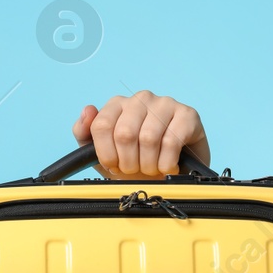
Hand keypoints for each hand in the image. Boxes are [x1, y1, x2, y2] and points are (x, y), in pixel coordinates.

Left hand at [71, 90, 209, 178]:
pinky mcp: (188, 114)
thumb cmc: (137, 161)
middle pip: (124, 133)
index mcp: (118, 104)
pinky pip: (171, 141)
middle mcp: (141, 98)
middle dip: (128, 162)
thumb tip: (87, 111)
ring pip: (148, 138)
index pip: (101, 125)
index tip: (114, 165)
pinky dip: (166, 163)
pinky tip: (168, 166)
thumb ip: (85, 135)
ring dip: (148, 164)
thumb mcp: (103, 154)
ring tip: (152, 169)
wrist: (171, 174)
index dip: (106, 154)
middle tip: (135, 170)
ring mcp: (165, 103)